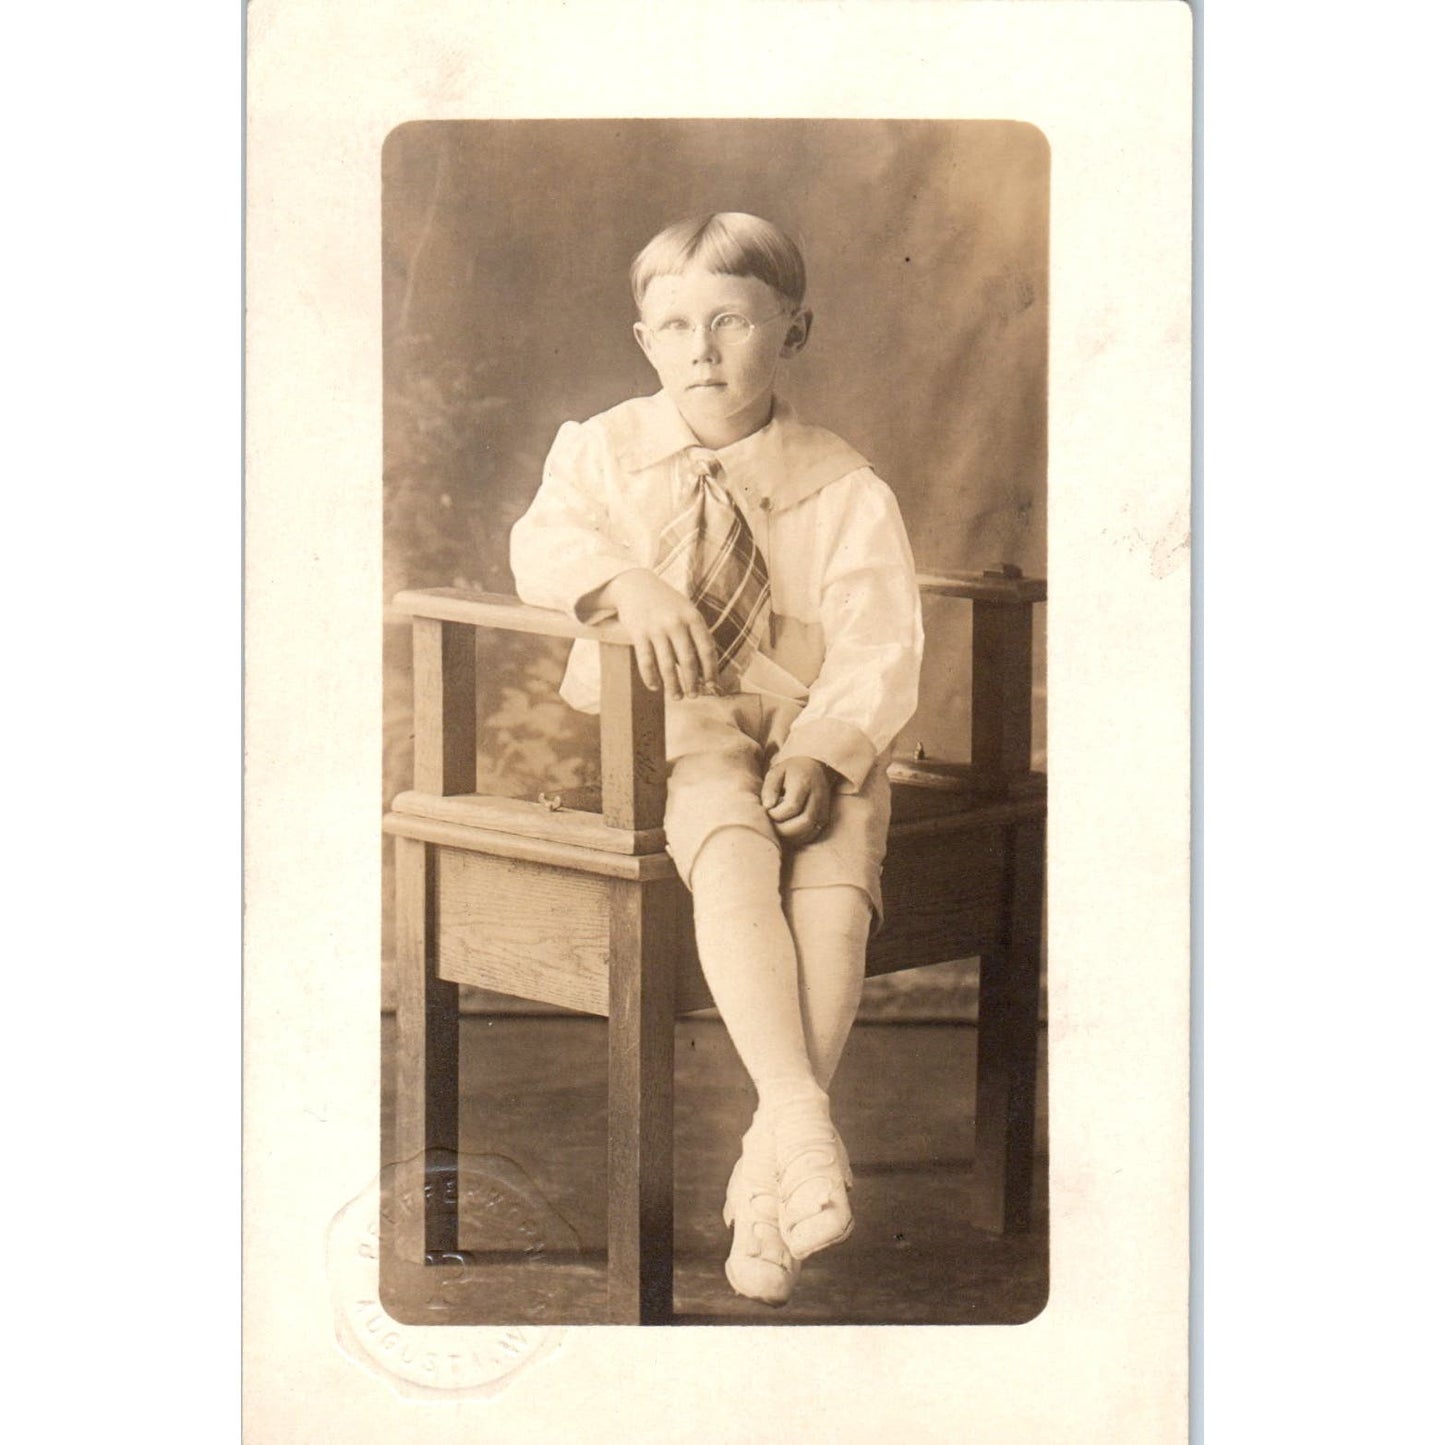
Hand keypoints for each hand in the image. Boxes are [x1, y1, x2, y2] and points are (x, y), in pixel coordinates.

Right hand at [593, 569, 719, 700]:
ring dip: (672, 685)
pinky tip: (655, 687)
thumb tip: (706, 669)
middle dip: (692, 682)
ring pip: (667, 664)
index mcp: (693, 617)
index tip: (713, 685)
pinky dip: (651, 677)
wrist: (636, 585)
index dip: (711, 670)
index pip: (707, 648)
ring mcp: (656, 627)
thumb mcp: (686, 611)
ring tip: (676, 697)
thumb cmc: (667, 603)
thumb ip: (696, 635)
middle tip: (694, 696)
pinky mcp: (638, 633)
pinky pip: (646, 661)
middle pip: (688, 660)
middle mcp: (676, 622)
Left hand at [761, 757, 834, 842]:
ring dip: (790, 835)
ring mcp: (823, 809)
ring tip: (777, 826)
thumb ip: (770, 788)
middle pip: (803, 823)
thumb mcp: (776, 772)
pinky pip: (811, 835)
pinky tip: (787, 830)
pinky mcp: (824, 818)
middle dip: (783, 829)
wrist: (814, 768)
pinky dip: (797, 837)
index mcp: (804, 783)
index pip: (792, 807)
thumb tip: (767, 807)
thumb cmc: (791, 771)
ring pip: (809, 832)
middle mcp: (818, 798)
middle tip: (770, 824)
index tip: (767, 810)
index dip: (776, 813)